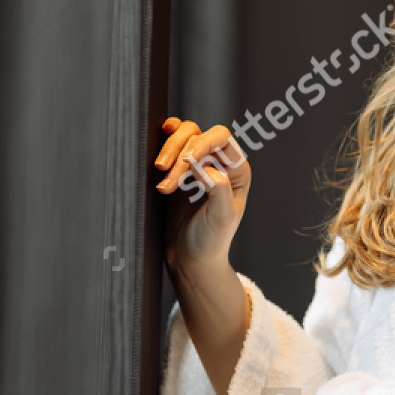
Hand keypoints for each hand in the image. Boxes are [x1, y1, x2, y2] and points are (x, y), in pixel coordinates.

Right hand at [154, 118, 251, 278]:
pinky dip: (163, 142)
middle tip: (162, 171)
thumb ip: (218, 188)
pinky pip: (171, 146)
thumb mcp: (221, 218)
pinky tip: (157, 150)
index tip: (182, 161)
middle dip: (179, 148)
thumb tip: (203, 164)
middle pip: (199, 134)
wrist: (190, 259)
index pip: (222, 139)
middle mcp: (220, 164)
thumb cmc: (210, 242)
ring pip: (183, 137)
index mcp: (237, 172)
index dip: (201, 143)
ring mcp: (198, 165)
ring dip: (168, 150)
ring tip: (159, 177)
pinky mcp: (178, 171)